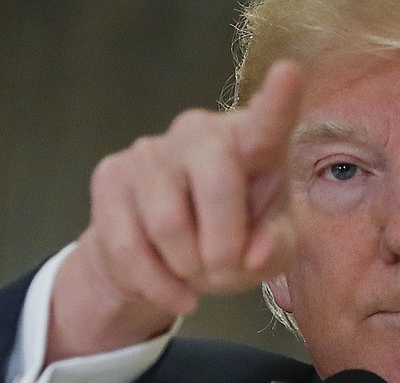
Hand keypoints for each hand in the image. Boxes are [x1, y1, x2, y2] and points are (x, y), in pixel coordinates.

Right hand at [48, 62, 301, 359]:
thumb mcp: (268, 252)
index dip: (278, 100)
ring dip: (188, 268)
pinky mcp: (110, 176)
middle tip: (226, 269)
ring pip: (168, 223)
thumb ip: (274, 249)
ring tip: (198, 273)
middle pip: (215, 178)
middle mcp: (201, 133)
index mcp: (252, 144)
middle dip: (224, 242)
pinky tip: (176, 292)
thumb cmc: (232, 243)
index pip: (267, 121)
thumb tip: (252, 255)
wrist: (164, 262)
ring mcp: (151, 150)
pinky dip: (158, 285)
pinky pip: (129, 246)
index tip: (289, 73)